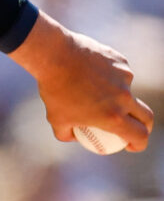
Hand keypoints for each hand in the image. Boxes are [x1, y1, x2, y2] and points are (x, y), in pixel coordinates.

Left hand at [9, 11, 152, 151]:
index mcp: (113, 117)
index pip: (139, 136)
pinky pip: (118, 73)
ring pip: (127, 90)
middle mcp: (124, 98)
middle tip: (132, 126)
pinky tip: (89, 70)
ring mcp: (125, 77)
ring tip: (89, 87)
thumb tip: (75, 137)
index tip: (131, 145)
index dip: (139, 144)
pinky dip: (108, 75)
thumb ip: (66, 134)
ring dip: (114, 94)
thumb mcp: (55, 118)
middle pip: (146, 116)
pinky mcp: (121, 61)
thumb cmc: (54, 90)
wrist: (54, 55)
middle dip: (145, 125)